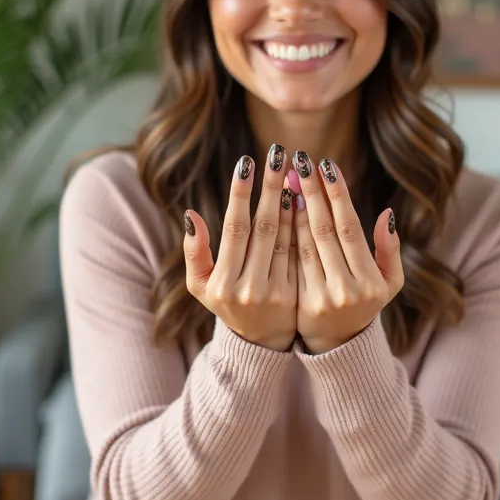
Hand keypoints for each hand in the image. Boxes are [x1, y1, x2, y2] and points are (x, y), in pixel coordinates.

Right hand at [184, 145, 297, 351]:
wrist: (262, 346)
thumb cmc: (227, 304)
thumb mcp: (200, 286)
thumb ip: (195, 252)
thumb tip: (191, 216)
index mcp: (222, 283)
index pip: (234, 227)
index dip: (241, 192)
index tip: (247, 161)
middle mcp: (248, 289)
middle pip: (263, 226)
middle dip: (270, 186)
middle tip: (277, 153)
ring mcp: (276, 294)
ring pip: (286, 236)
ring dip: (291, 200)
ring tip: (294, 169)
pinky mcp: (299, 296)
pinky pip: (302, 252)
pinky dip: (305, 224)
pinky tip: (308, 197)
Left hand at [289, 151, 403, 354]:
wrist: (338, 347)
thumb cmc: (366, 303)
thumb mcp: (390, 283)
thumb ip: (389, 250)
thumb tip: (386, 214)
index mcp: (371, 282)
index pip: (350, 228)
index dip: (338, 195)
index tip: (327, 166)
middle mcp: (346, 290)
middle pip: (324, 230)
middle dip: (312, 192)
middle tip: (301, 161)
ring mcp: (320, 298)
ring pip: (303, 243)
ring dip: (294, 206)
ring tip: (287, 176)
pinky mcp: (299, 303)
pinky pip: (289, 259)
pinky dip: (284, 231)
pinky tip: (279, 206)